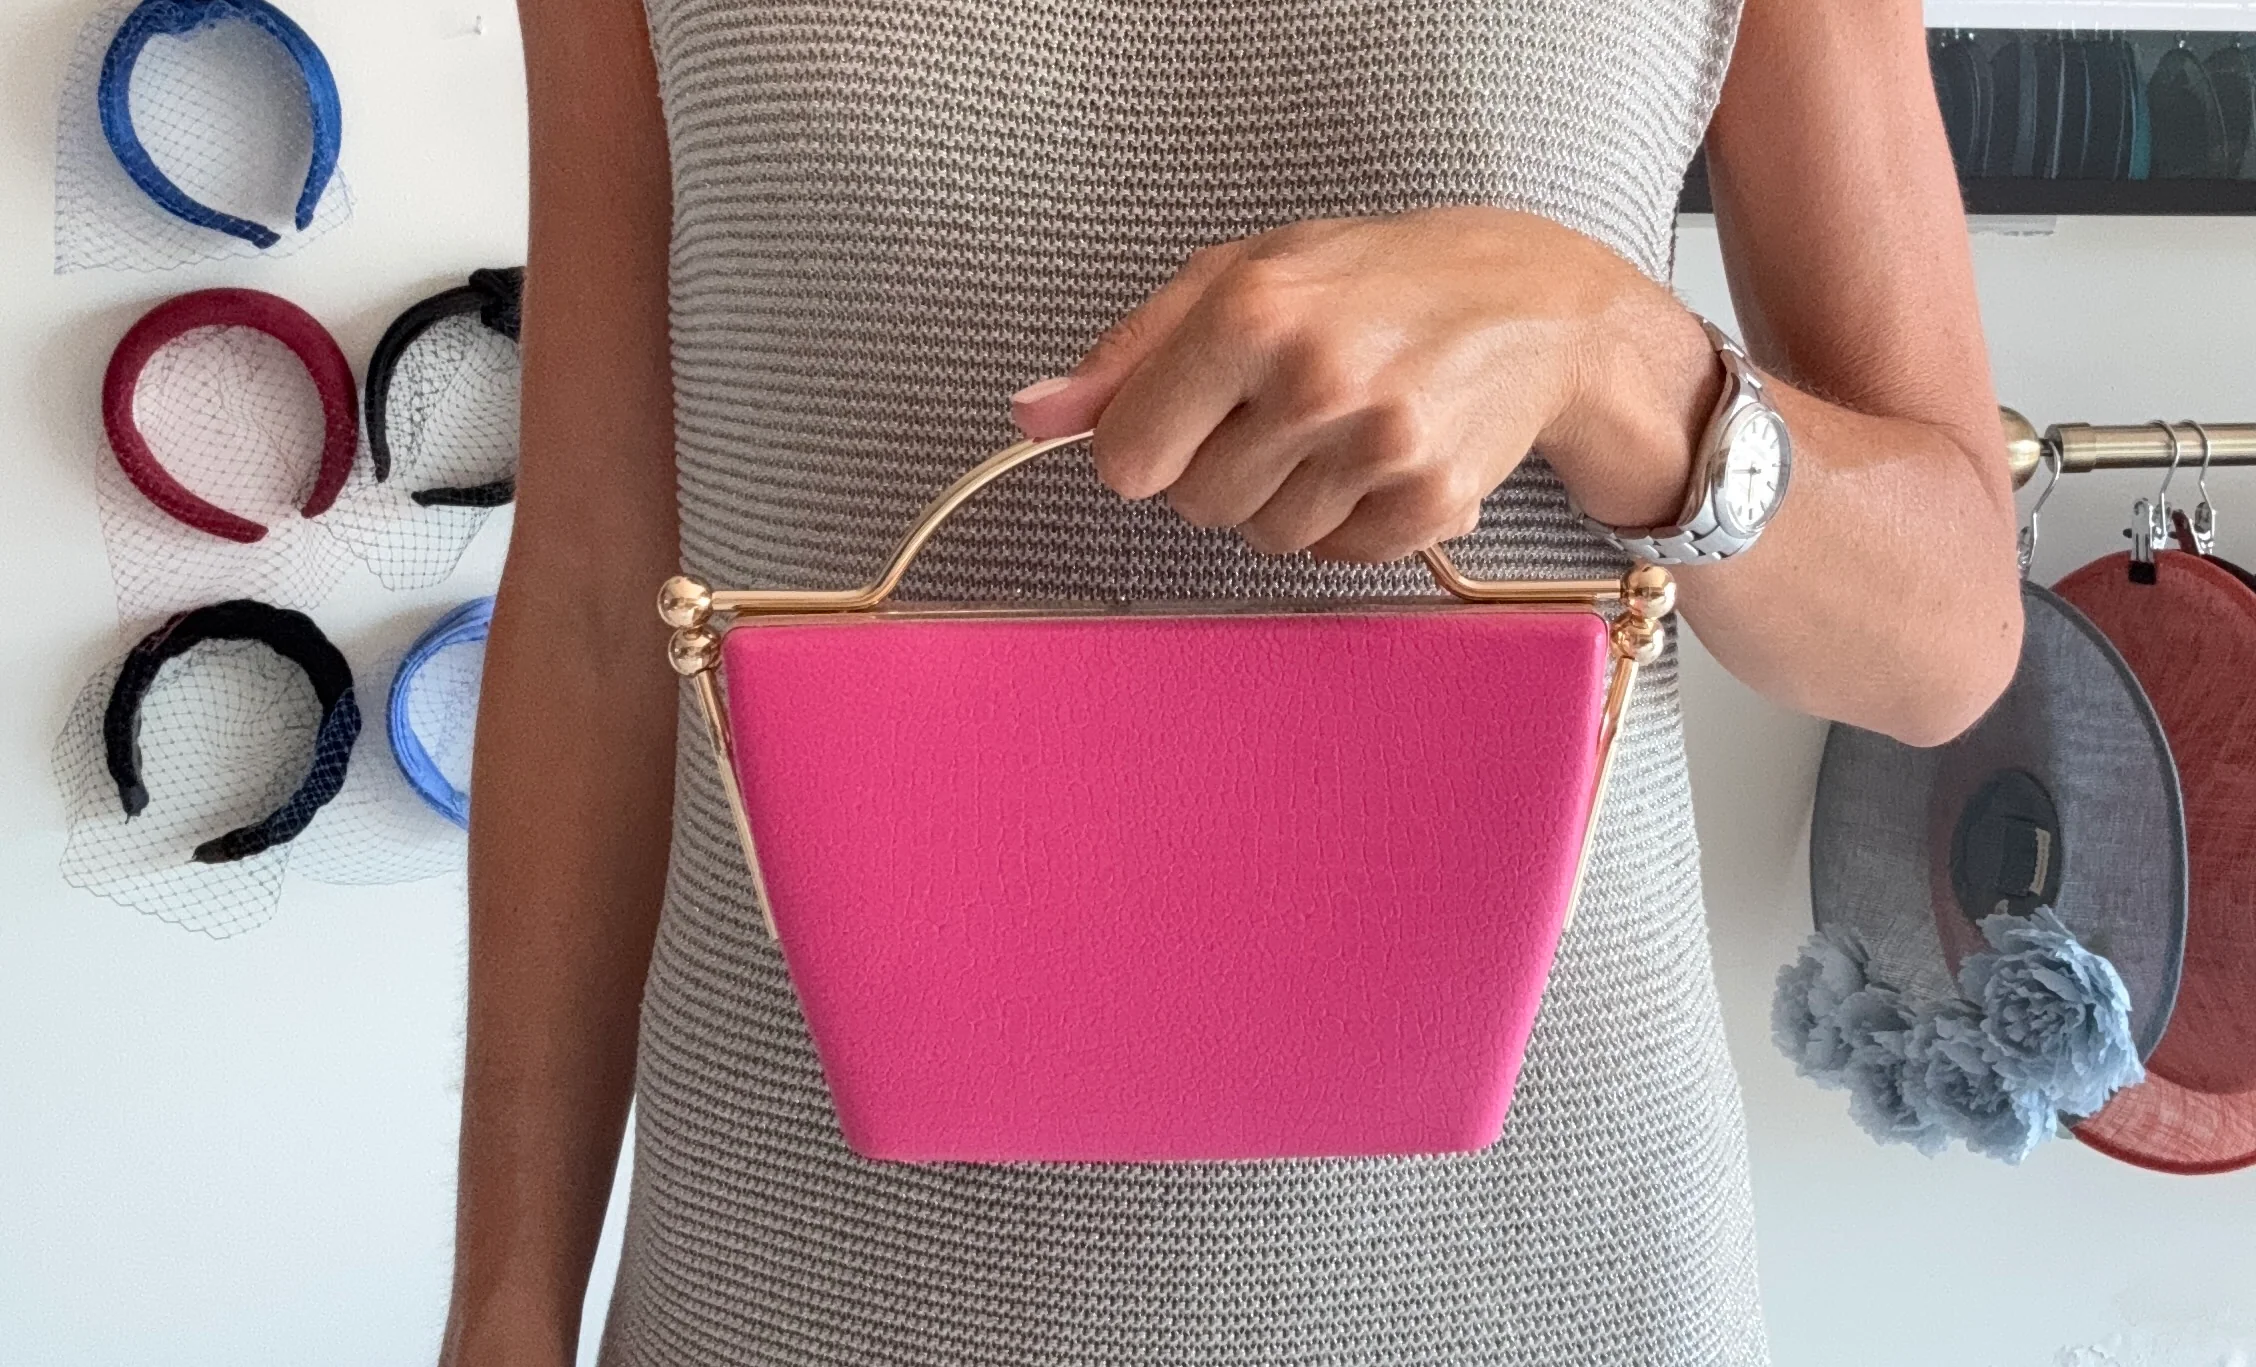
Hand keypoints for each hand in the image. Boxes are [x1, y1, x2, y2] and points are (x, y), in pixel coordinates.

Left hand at [1010, 205, 1716, 563]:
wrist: (1537, 303)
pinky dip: (1349, 520)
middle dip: (1220, 467)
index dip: (1146, 445)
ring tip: (1338, 426)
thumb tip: (1032, 416)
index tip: (1182, 418)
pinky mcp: (1431, 501)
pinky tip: (1382, 457)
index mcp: (1249, 312)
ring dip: (1285, 496)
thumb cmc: (1375, 278)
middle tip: (1280, 408)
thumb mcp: (1243, 274)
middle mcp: (1314, 380)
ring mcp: (1380, 446)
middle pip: (1195, 504)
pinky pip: (1338, 555)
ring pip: (1264, 536)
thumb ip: (1129, 350)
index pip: (1128, 456)